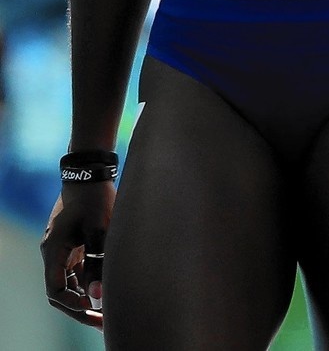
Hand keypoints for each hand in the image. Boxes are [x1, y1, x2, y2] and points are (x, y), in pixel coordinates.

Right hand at [41, 182, 114, 326]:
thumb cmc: (96, 199)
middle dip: (80, 308)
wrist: (90, 174)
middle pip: (61, 291)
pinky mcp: (74, 246)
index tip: (93, 313)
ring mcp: (63, 250)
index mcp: (54, 252)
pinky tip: (105, 291)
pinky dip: (88, 283)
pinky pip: (76, 272)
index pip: (56, 291)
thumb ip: (97, 262)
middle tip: (103, 322)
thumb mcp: (100, 229)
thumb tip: (97, 295)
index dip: (72, 306)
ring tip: (107, 312)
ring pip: (69, 283)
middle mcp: (54, 254)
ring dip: (84, 297)